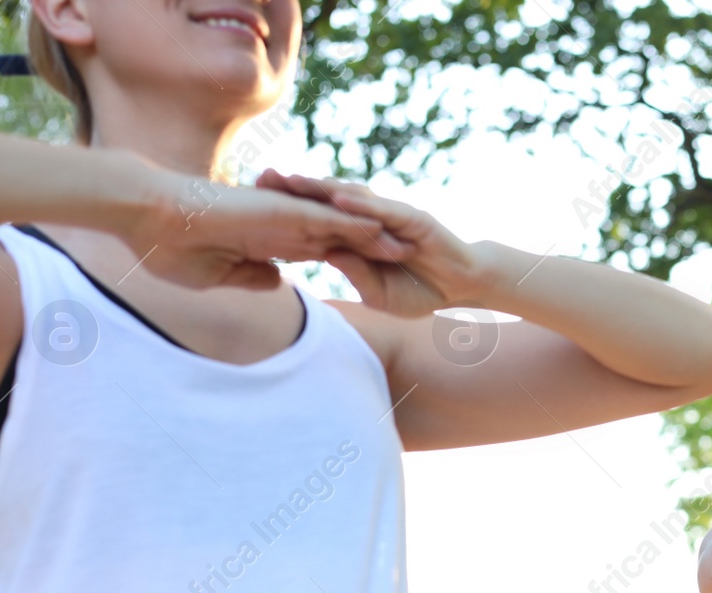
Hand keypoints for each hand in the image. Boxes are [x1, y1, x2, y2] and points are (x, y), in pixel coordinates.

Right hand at [113, 153, 412, 289]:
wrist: (148, 217)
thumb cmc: (170, 248)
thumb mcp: (220, 273)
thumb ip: (252, 274)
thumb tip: (278, 278)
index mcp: (268, 242)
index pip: (318, 254)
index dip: (348, 264)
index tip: (377, 278)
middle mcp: (280, 226)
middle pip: (339, 239)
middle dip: (373, 251)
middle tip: (410, 261)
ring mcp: (281, 215)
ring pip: (339, 225)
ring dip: (374, 236)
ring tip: (411, 245)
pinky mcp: (278, 209)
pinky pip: (323, 216)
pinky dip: (352, 223)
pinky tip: (382, 230)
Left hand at [254, 169, 486, 315]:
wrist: (462, 286)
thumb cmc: (420, 292)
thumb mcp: (380, 296)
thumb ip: (357, 276)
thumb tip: (328, 257)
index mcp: (355, 236)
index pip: (314, 219)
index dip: (284, 211)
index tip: (248, 205)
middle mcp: (368, 219)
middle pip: (324, 199)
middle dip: (292, 188)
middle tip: (257, 176)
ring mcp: (390, 215)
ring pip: (349, 197)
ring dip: (319, 188)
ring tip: (289, 180)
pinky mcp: (412, 218)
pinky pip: (382, 210)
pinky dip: (359, 205)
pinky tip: (335, 200)